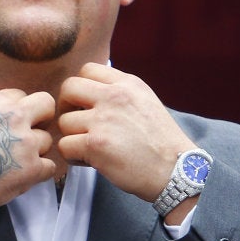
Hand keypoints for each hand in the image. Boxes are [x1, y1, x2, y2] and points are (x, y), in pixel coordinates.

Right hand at [0, 89, 55, 219]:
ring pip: (47, 141)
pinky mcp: (32, 168)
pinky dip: (39, 173)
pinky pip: (50, 166)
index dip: (19, 111)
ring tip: (14, 163)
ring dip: (35, 152)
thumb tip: (13, 109)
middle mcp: (14, 118)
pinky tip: (21, 177)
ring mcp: (26, 143)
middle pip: (47, 105)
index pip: (22, 95)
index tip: (12, 124)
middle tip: (31, 134)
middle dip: (42, 119)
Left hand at [58, 63, 195, 201]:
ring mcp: (103, 119)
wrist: (176, 170)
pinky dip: (72, 156)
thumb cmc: (161, 142)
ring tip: (88, 148)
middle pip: (68, 88)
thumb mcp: (146, 101)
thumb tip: (90, 93)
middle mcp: (114, 96)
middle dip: (66, 107)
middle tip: (77, 124)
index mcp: (127, 84)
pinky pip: (64, 145)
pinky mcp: (95, 144)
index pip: (87, 70)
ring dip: (71, 136)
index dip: (81, 89)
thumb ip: (120, 93)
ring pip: (63, 121)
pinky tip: (89, 161)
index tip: (86, 106)